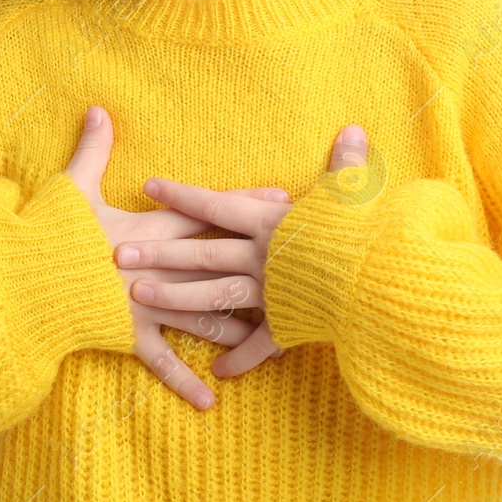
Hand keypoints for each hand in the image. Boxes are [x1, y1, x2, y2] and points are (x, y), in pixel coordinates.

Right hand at [66, 105, 291, 410]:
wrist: (23, 281)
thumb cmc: (48, 233)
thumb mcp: (72, 187)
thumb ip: (92, 149)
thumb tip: (98, 109)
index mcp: (149, 229)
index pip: (207, 212)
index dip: (244, 203)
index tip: (279, 197)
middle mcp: (160, 268)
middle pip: (220, 264)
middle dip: (261, 262)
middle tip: (299, 261)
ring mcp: (148, 305)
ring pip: (206, 315)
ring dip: (240, 325)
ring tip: (275, 333)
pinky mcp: (130, 335)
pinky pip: (165, 362)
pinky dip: (187, 382)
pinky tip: (212, 400)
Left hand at [120, 123, 368, 378]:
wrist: (382, 281)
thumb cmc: (365, 231)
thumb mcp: (352, 193)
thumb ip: (345, 165)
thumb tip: (354, 130)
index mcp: (270, 223)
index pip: (215, 205)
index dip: (181, 194)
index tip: (147, 186)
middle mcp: (261, 256)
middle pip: (201, 253)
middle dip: (158, 253)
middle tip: (119, 254)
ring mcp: (270, 292)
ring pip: (212, 295)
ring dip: (174, 297)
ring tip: (138, 296)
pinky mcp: (288, 324)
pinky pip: (258, 344)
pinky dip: (240, 357)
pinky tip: (218, 372)